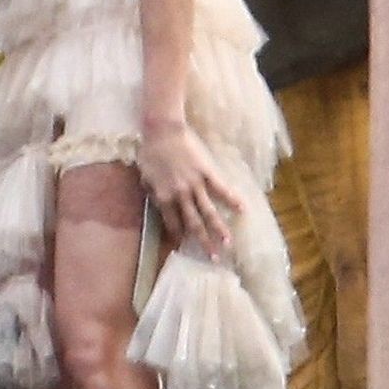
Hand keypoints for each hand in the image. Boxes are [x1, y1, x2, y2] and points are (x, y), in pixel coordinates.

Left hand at [138, 118, 243, 259]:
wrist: (163, 130)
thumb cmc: (150, 150)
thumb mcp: (145, 174)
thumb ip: (152, 190)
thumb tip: (155, 202)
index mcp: (162, 196)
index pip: (172, 222)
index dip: (178, 235)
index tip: (186, 248)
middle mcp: (180, 195)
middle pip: (193, 223)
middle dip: (203, 242)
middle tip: (213, 258)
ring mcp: (194, 184)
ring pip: (208, 212)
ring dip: (219, 229)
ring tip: (228, 243)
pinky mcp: (207, 172)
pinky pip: (222, 189)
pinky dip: (233, 200)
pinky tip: (244, 210)